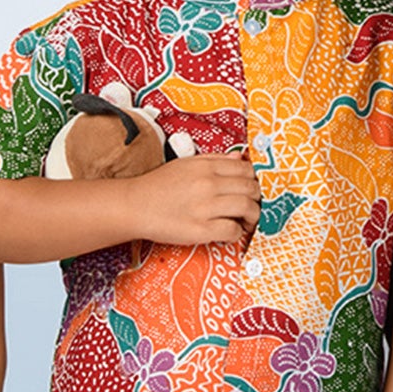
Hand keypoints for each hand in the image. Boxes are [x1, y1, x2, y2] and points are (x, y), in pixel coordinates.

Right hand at [128, 154, 260, 244]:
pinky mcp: (199, 229)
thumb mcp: (186, 163)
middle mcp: (208, 184)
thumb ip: (215, 160)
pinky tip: (230, 233)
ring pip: (247, 209)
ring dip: (252, 218)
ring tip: (246, 222)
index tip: (254, 190)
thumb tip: (240, 157)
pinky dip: (237, 233)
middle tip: (254, 207)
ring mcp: (205, 207)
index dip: (256, 180)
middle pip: (251, 189)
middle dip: (258, 200)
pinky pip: (232, 231)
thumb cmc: (159, 186)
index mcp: (206, 166)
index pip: (246, 169)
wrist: (134, 206)